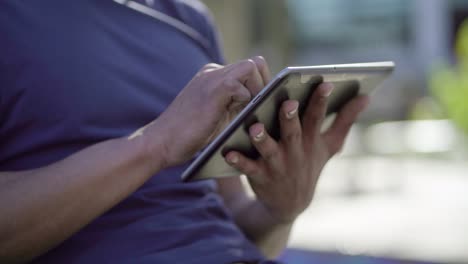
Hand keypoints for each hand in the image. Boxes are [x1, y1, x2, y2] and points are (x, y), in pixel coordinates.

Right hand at [144, 56, 270, 167]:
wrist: (161, 142)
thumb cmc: (189, 135)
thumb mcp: (218, 115)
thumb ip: (234, 104)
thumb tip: (263, 105)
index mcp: (215, 77)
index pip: (250, 68)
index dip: (262, 83)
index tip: (266, 102)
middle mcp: (213, 72)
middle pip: (254, 63)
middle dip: (265, 84)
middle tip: (264, 106)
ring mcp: (211, 78)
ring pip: (250, 67)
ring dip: (258, 89)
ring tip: (254, 110)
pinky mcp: (211, 91)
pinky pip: (238, 83)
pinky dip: (246, 98)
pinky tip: (240, 113)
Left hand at [225, 83, 368, 223]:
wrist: (291, 203)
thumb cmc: (310, 164)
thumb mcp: (330, 145)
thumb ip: (346, 120)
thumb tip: (366, 96)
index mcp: (311, 139)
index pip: (318, 117)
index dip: (322, 101)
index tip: (325, 82)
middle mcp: (295, 151)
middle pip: (293, 132)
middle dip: (291, 118)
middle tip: (288, 103)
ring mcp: (278, 165)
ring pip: (269, 150)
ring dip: (262, 140)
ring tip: (254, 127)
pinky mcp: (261, 176)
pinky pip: (248, 168)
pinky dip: (238, 162)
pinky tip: (227, 153)